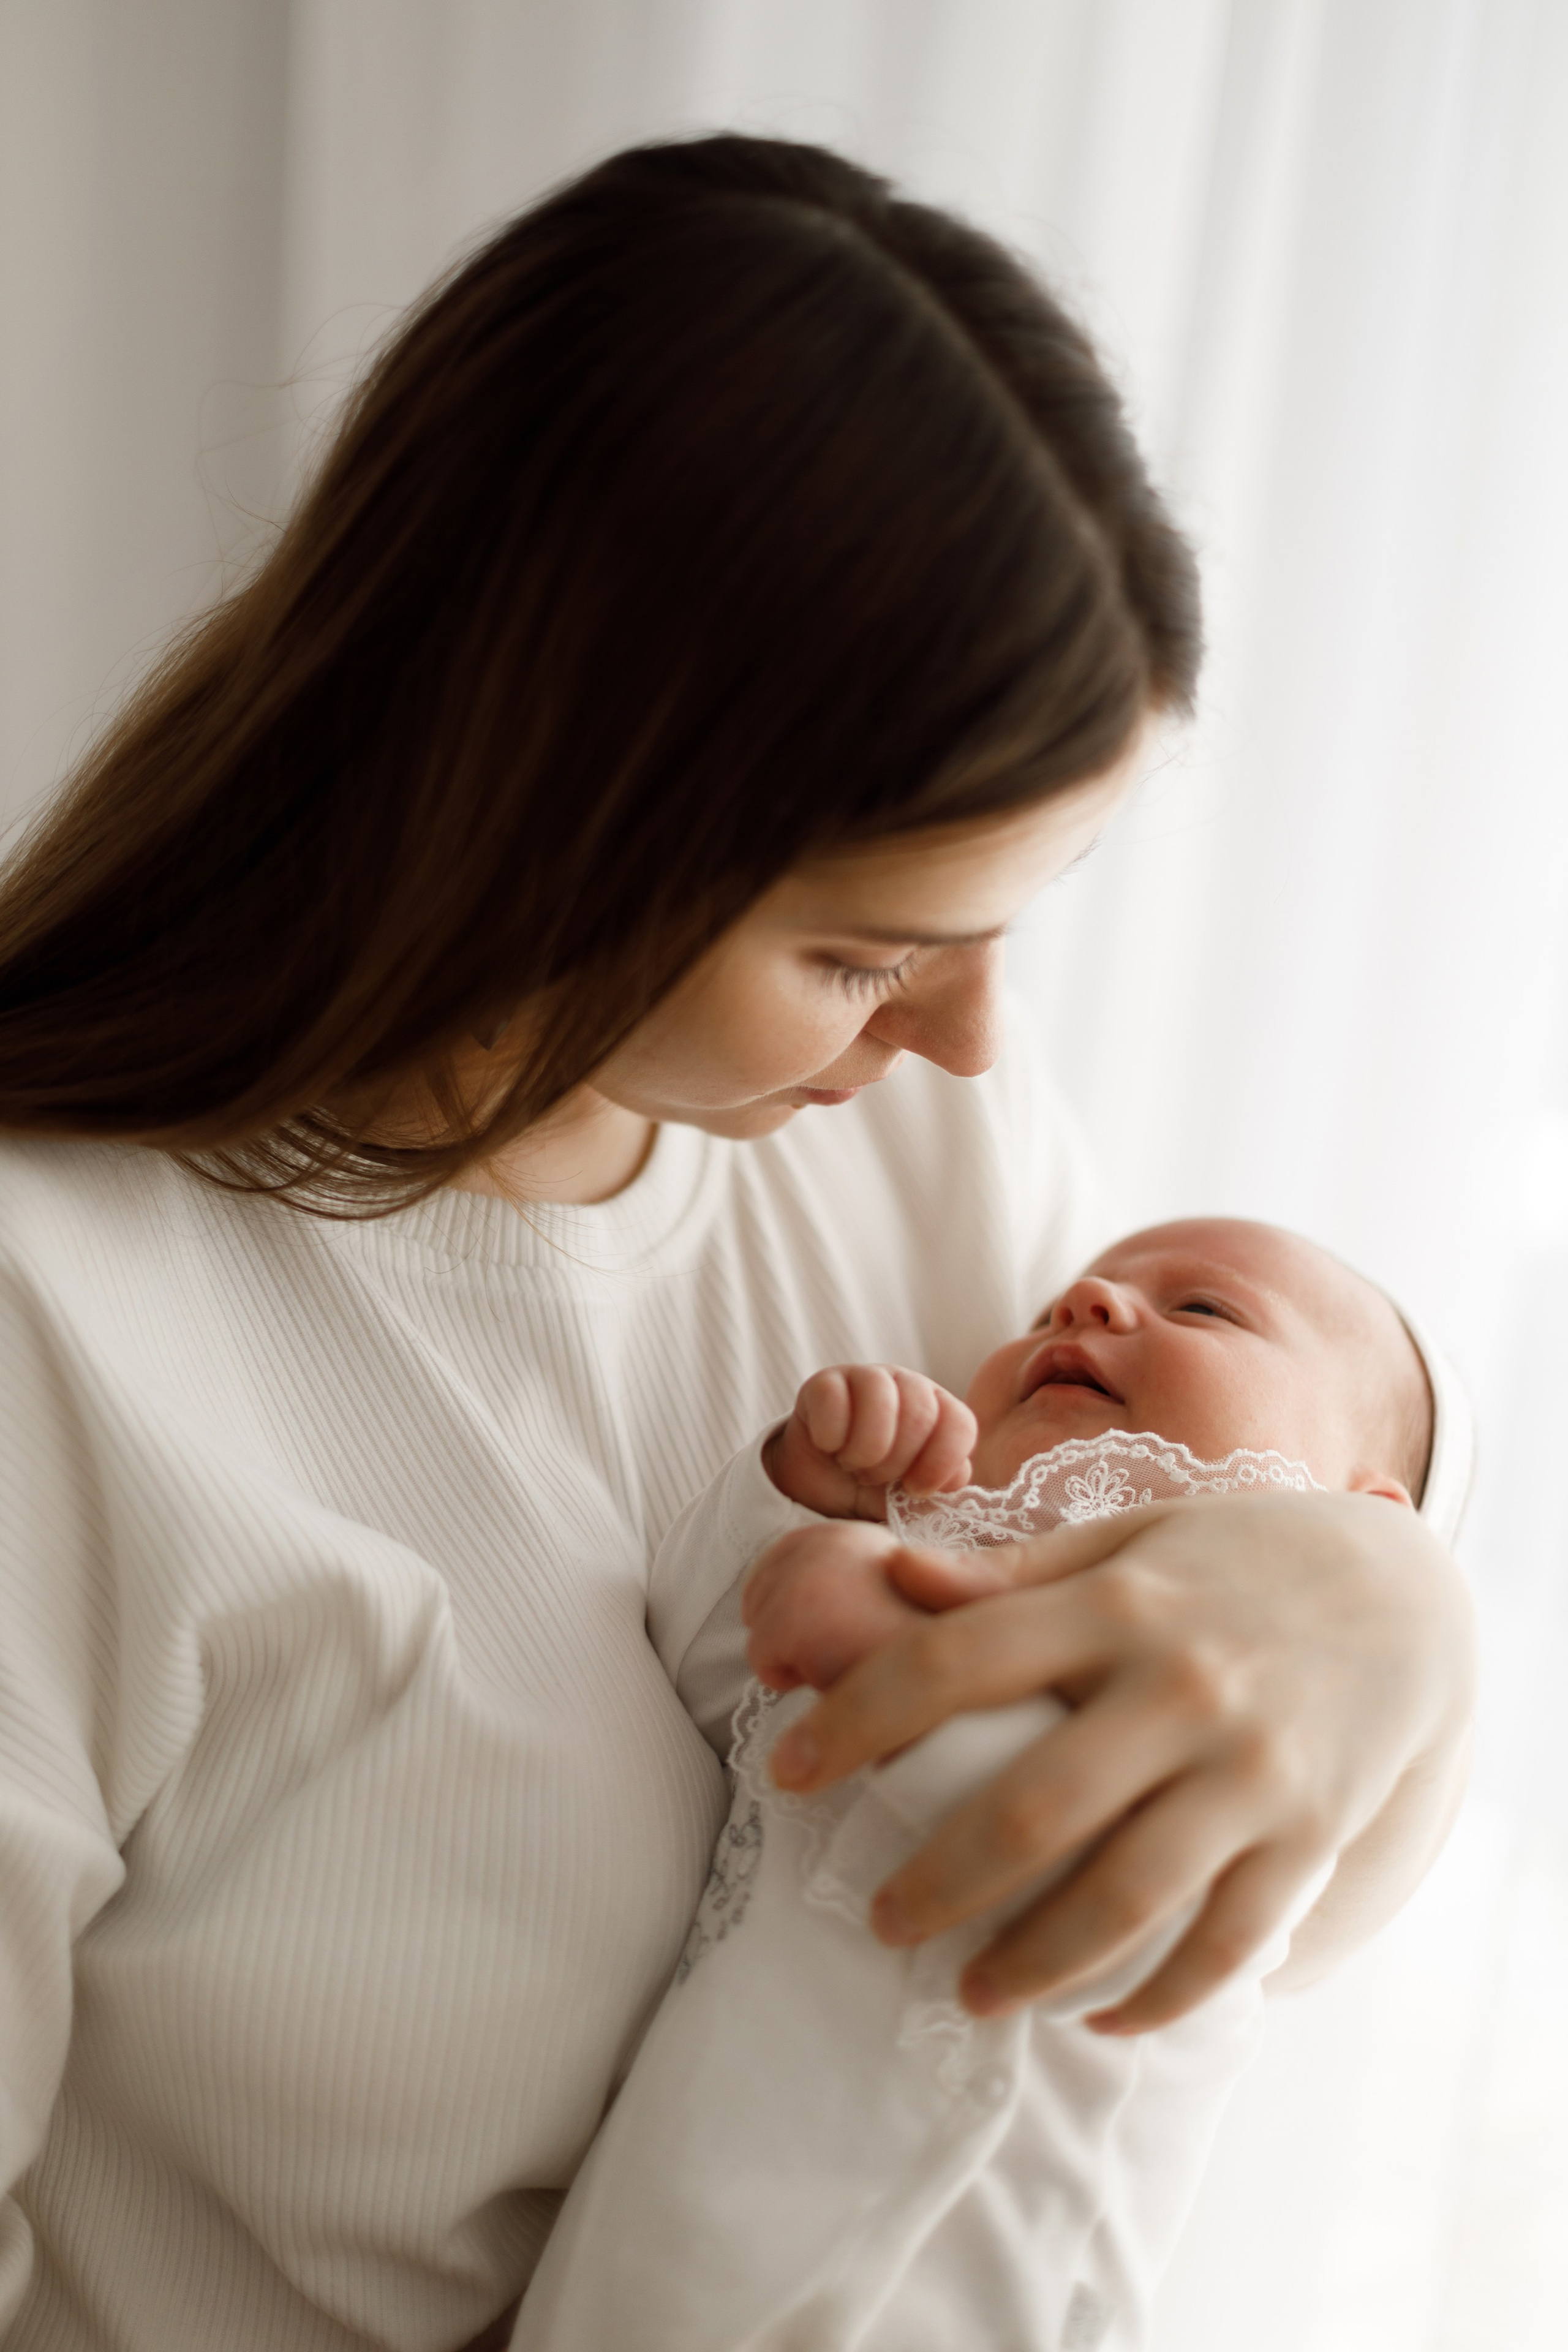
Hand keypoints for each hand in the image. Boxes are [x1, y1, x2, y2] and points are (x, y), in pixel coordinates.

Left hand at [743, 1519, 923, 1692]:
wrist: (961, 1677)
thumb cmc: (929, 1650)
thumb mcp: (894, 1595)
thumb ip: (852, 1583)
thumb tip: (806, 1601)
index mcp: (851, 1535)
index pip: (782, 1560)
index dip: (792, 1606)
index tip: (830, 1632)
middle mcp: (829, 1540)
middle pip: (760, 1592)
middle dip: (788, 1632)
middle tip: (842, 1653)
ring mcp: (812, 1574)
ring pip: (759, 1630)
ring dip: (793, 1660)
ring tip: (847, 1664)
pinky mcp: (799, 1618)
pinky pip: (763, 1661)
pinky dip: (788, 1679)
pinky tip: (836, 1680)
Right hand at [763, 1364, 976, 1520]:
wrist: (818, 1483)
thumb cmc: (870, 1488)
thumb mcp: (908, 1500)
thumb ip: (938, 1489)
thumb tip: (956, 1478)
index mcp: (938, 1411)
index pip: (960, 1424)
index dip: (941, 1462)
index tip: (915, 1489)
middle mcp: (908, 1386)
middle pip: (921, 1414)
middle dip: (896, 1461)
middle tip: (874, 1478)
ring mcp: (866, 1377)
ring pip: (880, 1399)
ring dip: (865, 1448)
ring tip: (853, 1465)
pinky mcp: (825, 1382)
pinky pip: (834, 1400)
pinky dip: (830, 1436)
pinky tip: (828, 1447)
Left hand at [763, 1491, 1474, 2030]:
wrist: (1403, 1595)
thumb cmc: (1231, 1565)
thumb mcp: (1126, 1540)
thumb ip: (1012, 1571)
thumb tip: (894, 1576)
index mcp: (1114, 1603)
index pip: (953, 1662)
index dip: (854, 1721)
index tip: (783, 1771)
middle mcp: (1178, 1688)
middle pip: (1031, 1809)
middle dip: (936, 1881)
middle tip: (880, 1920)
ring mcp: (1249, 1770)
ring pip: (1125, 1896)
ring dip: (1033, 1962)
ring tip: (969, 1992)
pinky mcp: (1306, 1836)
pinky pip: (1224, 1942)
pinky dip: (1157, 1994)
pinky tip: (1097, 2016)